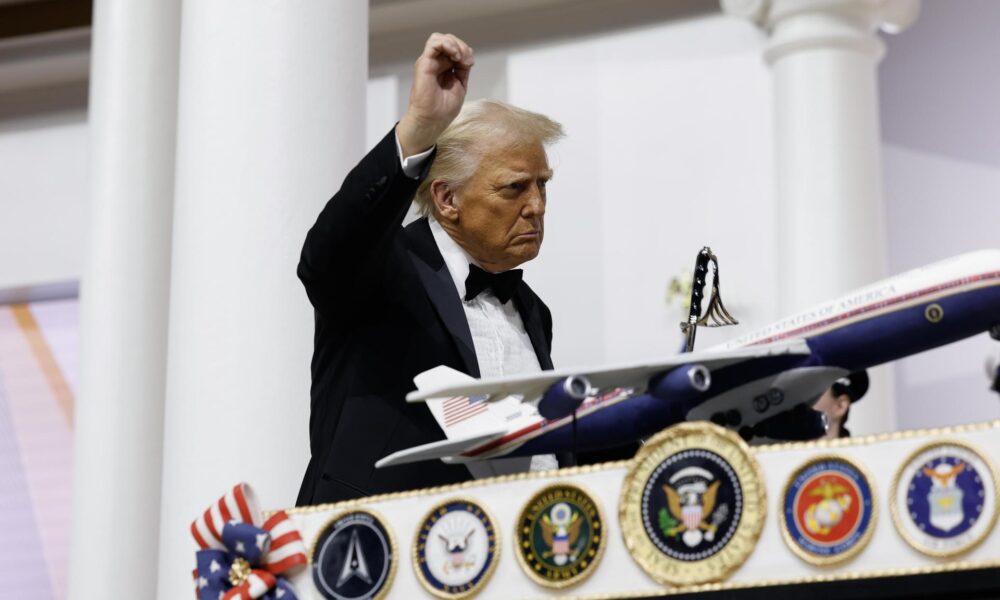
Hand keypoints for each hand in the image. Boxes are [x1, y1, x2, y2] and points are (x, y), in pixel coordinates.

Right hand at [397, 33, 473, 156]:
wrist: (432, 121)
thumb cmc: (443, 109)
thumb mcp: (460, 85)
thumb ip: (462, 69)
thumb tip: (467, 57)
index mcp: (443, 67)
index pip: (455, 47)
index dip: (465, 51)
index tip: (470, 64)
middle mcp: (435, 62)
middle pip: (449, 40)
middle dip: (462, 47)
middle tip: (467, 62)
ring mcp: (429, 62)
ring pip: (441, 38)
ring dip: (455, 44)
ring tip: (459, 58)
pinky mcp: (424, 63)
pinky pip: (434, 43)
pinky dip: (447, 44)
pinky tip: (455, 56)